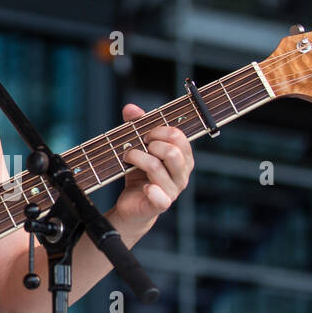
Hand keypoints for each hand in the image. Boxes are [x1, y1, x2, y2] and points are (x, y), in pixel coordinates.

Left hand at [112, 103, 193, 227]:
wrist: (133, 203)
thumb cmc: (140, 173)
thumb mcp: (140, 148)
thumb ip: (138, 126)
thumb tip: (130, 108)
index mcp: (183, 157)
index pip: (179, 137)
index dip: (159, 131)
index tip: (145, 134)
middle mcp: (182, 173)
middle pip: (172, 152)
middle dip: (150, 144)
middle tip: (136, 146)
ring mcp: (173, 190)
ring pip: (157, 168)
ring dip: (137, 158)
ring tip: (128, 158)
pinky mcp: (161, 204)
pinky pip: (160, 196)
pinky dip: (151, 189)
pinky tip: (144, 186)